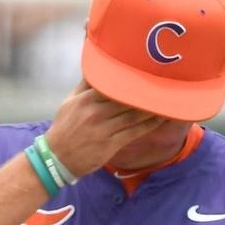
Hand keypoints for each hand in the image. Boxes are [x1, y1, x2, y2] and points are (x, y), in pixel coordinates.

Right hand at [44, 82, 166, 177]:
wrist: (56, 158)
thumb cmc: (64, 128)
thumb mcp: (69, 102)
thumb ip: (85, 86)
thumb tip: (98, 67)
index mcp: (85, 99)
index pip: (112, 84)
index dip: (130, 78)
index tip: (146, 70)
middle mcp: (95, 112)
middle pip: (126, 98)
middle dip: (145, 91)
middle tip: (164, 82)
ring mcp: (104, 129)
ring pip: (134, 114)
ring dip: (152, 106)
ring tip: (168, 98)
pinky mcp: (110, 144)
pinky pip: (135, 131)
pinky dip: (149, 124)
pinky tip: (161, 117)